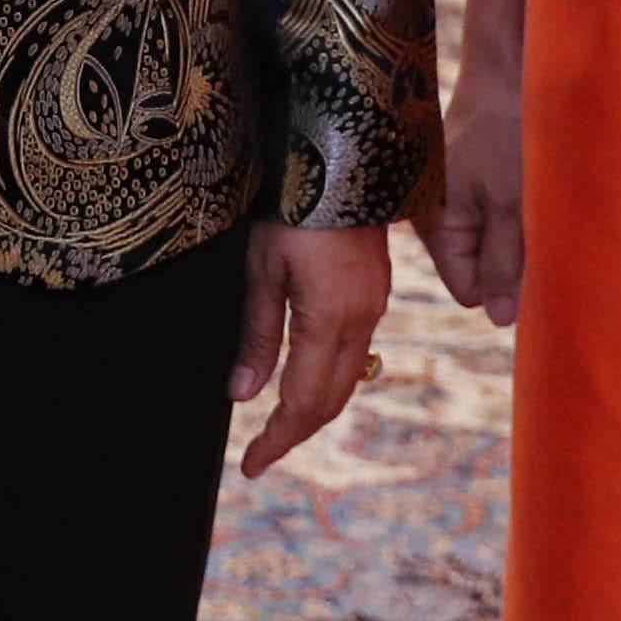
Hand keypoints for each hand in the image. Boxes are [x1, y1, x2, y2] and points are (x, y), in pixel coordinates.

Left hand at [231, 221, 390, 476]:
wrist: (344, 155)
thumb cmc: (293, 205)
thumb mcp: (263, 269)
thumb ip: (258, 336)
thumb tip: (243, 396)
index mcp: (330, 320)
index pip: (303, 403)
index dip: (277, 440)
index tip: (251, 465)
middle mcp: (361, 321)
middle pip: (331, 400)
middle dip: (295, 433)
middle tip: (260, 454)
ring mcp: (375, 305)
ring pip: (348, 378)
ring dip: (314, 408)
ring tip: (277, 425)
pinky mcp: (376, 290)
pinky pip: (356, 352)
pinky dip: (329, 379)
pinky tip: (306, 378)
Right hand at [424, 65, 524, 324]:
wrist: (508, 73)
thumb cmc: (507, 133)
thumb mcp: (512, 205)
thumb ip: (503, 264)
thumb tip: (498, 320)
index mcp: (434, 225)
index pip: (468, 290)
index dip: (502, 284)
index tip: (531, 256)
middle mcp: (435, 218)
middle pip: (478, 270)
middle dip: (510, 259)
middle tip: (535, 224)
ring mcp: (451, 202)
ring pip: (491, 247)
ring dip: (517, 236)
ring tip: (531, 200)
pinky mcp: (469, 187)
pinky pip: (494, 222)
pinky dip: (516, 215)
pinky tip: (526, 188)